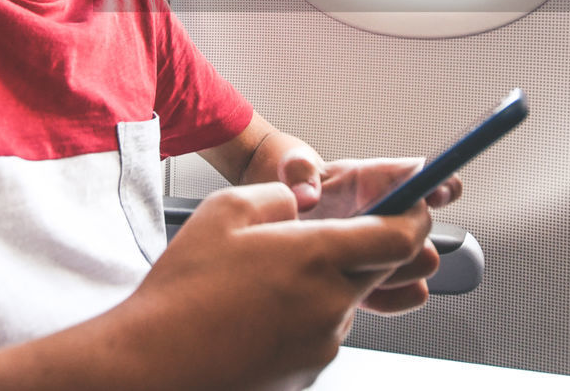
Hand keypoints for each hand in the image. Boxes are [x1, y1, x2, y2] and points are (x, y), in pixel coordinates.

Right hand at [118, 183, 431, 389]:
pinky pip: (322, 334)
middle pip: (380, 270)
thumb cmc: (183, 293)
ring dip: (328, 286)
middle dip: (367, 249)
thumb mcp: (225, 212)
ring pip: (347, 303)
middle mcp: (330, 305)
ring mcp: (322, 346)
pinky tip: (258, 316)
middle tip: (326, 238)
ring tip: (265, 285)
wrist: (154, 365)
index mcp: (318, 258)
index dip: (415, 216)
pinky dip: (304, 318)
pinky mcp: (307, 374)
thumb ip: (278, 196)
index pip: (401, 236)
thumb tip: (303, 200)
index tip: (415, 205)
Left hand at [276, 152, 462, 314]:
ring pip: (424, 264)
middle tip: (363, 242)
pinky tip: (356, 291)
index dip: (442, 183)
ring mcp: (395, 246)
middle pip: (429, 229)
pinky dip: (389, 297)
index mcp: (383, 178)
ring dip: (393, 269)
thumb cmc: (301, 185)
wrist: (288, 219)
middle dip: (402, 239)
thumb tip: (308, 197)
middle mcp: (399, 213)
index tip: (436, 196)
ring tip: (351, 265)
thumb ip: (298, 171)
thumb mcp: (293, 167)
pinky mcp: (388, 277)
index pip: (427, 174)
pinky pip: (412, 293)